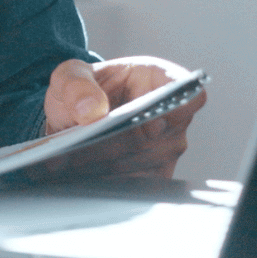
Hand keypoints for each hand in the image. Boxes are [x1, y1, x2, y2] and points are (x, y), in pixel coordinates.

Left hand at [36, 55, 204, 179]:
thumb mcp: (69, 75)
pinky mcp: (158, 171)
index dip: (176, 108)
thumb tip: (92, 110)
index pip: (187, 93)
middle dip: (121, 142)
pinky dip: (115, 179)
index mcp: (158, 78)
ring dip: (113, 162)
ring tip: (78, 159)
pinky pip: (142, 181)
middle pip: (160, 135)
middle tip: (87, 145)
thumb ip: (76, 84)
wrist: (75, 116)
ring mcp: (168, 145)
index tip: (150, 123)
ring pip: (148, 161)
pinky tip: (87, 174)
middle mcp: (172, 114)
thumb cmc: (82, 89)